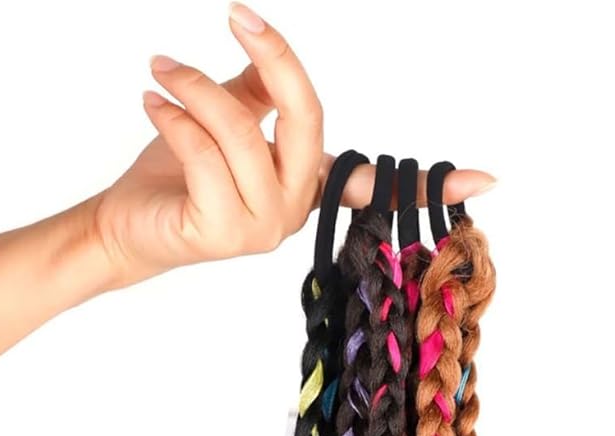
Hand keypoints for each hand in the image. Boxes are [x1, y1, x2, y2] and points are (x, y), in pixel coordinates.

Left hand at [86, 4, 494, 291]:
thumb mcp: (227, 120)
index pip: (373, 179)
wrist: (126, 226)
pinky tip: (151, 101)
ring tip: (159, 69)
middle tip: (235, 17)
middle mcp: (295, 211)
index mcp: (308, 182)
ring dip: (194, 86)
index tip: (488, 180)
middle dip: (271, 59)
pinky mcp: (220, 235)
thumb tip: (269, 55)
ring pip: (240, 131)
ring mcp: (261, 229)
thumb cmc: (175, 174)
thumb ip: (259, 92)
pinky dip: (174, 116)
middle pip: (306, 117)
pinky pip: (204, 153)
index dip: (429, 182)